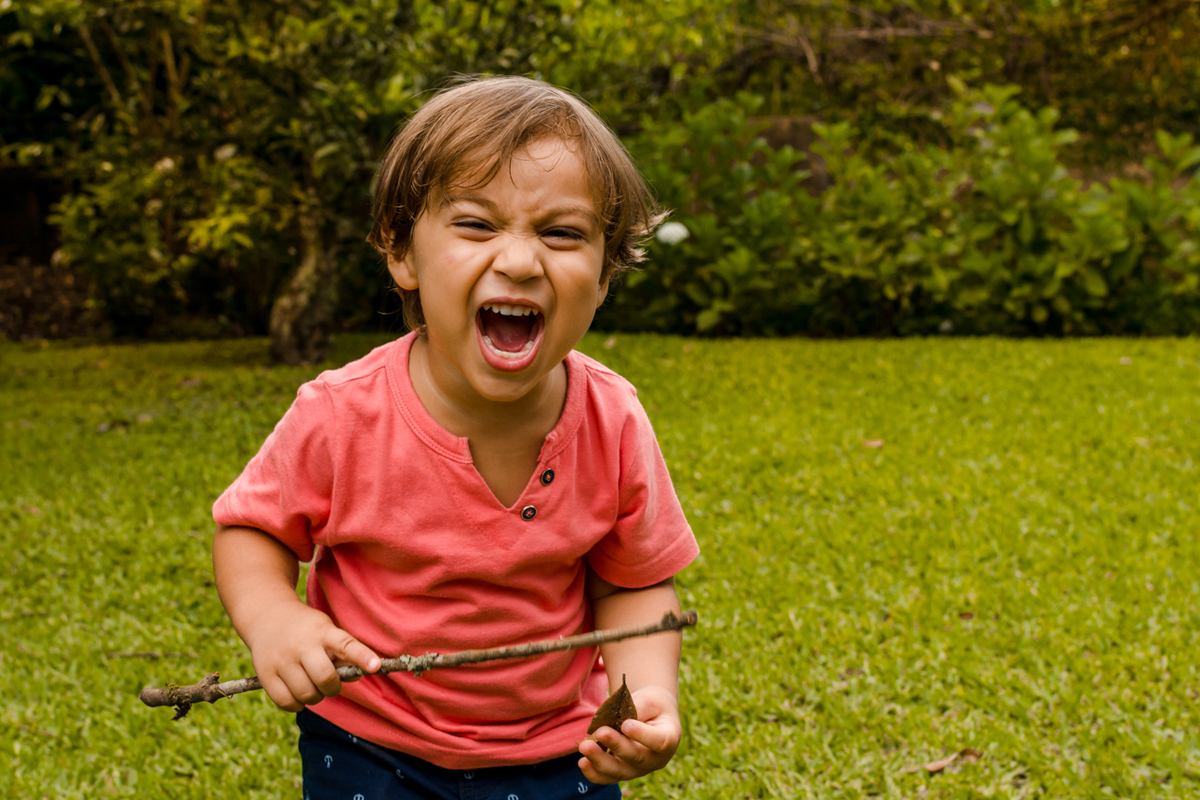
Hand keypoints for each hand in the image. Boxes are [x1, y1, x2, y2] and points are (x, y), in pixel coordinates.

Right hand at [245, 599, 380, 711]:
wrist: (267, 616)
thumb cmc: (307, 629)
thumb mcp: (328, 630)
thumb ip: (343, 653)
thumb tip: (357, 676)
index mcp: (323, 632)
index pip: (345, 644)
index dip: (362, 656)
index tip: (376, 666)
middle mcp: (302, 645)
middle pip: (325, 677)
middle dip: (333, 688)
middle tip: (330, 684)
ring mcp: (282, 660)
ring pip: (306, 694)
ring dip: (315, 697)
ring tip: (313, 687)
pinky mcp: (266, 674)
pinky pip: (286, 702)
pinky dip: (297, 704)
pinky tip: (298, 694)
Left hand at [577, 685, 680, 783]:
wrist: (649, 714)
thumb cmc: (651, 704)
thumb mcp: (649, 699)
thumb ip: (637, 709)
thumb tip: (617, 723)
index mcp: (668, 738)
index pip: (659, 741)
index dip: (642, 735)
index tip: (626, 724)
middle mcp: (655, 759)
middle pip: (636, 758)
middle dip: (616, 746)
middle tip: (600, 732)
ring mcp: (638, 769)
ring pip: (620, 771)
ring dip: (600, 761)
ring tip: (584, 747)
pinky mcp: (622, 771)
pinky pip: (608, 778)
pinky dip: (594, 773)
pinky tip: (582, 762)